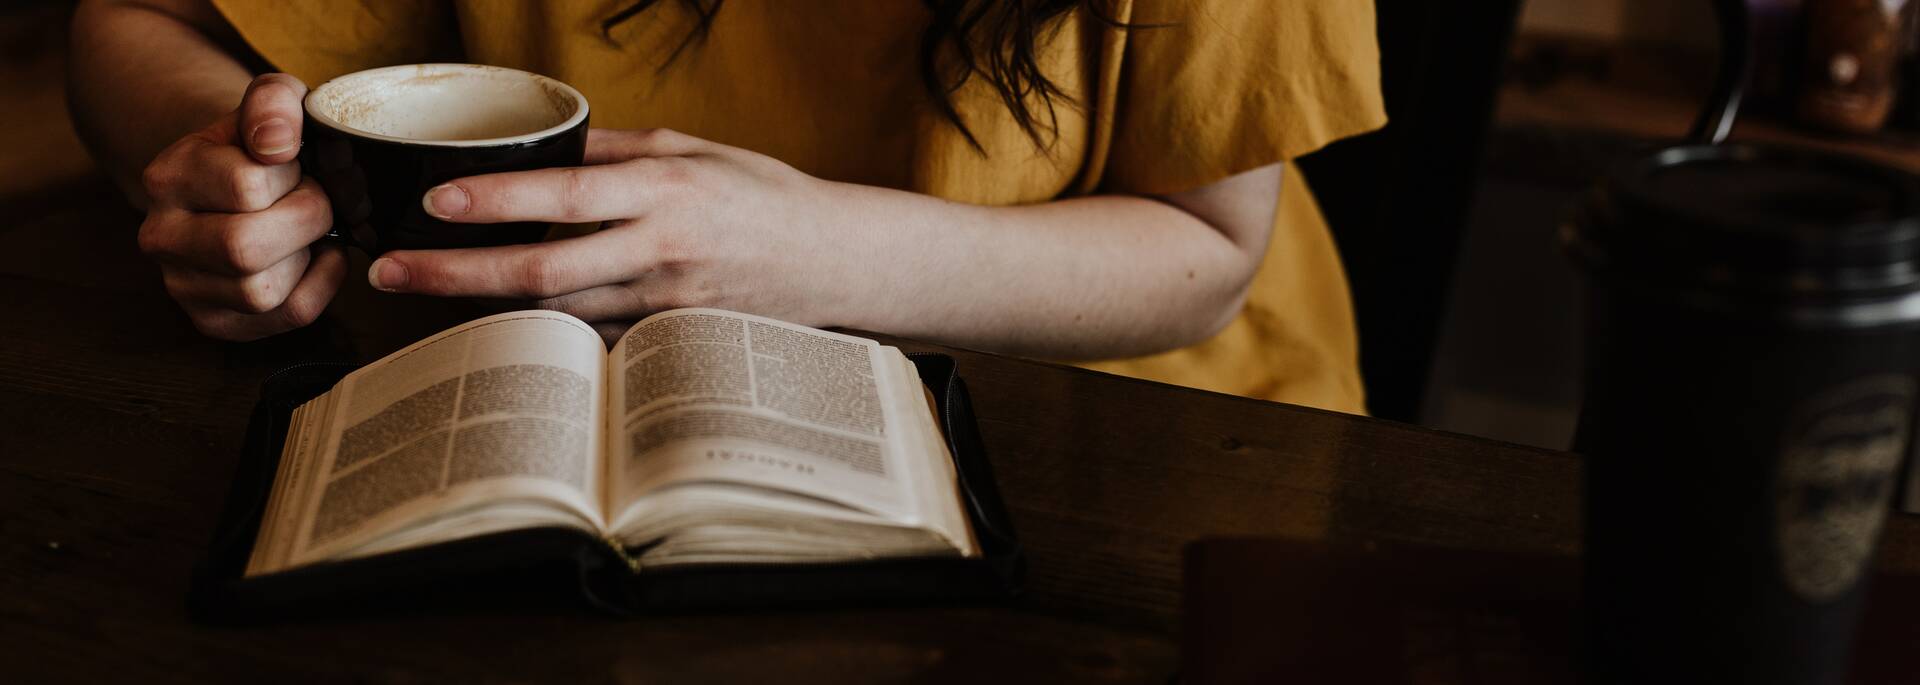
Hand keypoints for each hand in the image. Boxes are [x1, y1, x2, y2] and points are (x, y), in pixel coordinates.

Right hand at [138, 73, 344, 340]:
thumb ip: (274, 103)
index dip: (291, 175)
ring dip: (307, 255)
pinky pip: (286, 315)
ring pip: (262, 291)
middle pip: (244, 248)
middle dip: (305, 220)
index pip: (246, 186)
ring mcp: (183, 286)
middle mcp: (161, 236)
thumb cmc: (261, 146)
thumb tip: (276, 143)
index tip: (295, 166)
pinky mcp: (214, 321)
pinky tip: (316, 256)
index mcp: (168, 177)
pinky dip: (321, 285)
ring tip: (307, 228)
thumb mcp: (270, 104)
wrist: (236, 183)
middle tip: (316, 201)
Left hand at [366, 128, 864, 328]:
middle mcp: (661, 249)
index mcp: (666, 189)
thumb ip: (616, 149)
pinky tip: (500, 327)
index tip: (436, 201)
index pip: (566, 192)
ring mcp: (665, 303)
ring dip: (486, 310)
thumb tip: (541, 143)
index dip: (498, 200)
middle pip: (544, 270)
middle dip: (457, 274)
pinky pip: (592, 340)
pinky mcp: (669, 341)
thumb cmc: (765, 197)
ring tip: (423, 297)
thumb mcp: (695, 149)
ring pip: (558, 315)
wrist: (834, 263)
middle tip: (390, 272)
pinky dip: (544, 334)